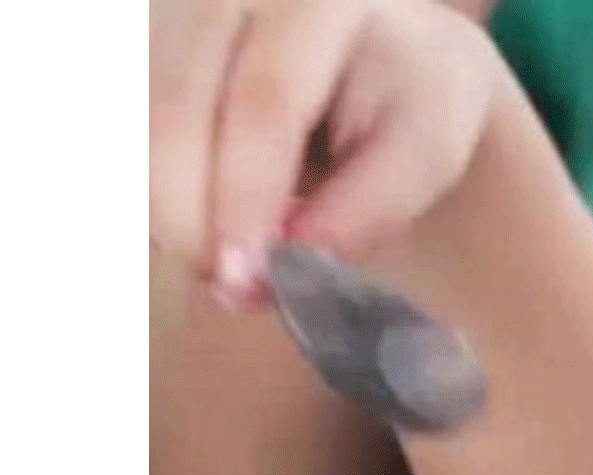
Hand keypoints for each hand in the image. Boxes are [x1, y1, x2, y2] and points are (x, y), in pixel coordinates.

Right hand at [150, 0, 509, 304]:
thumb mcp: (424, 150)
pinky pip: (126, 131)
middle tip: (230, 288)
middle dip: (192, 216)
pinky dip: (158, 192)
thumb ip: (366, 207)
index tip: (242, 275)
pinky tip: (205, 224)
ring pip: (137, 123)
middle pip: (178, 109)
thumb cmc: (411, 98)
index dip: (245, 195)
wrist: (386, 46)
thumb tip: (287, 261)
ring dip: (169, 211)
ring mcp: (176, 11)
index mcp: (319, 1)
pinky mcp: (146, 43)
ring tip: (227, 263)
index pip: (266, 102)